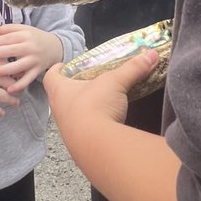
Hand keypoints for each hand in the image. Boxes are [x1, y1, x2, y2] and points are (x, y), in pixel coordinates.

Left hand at [0, 24, 64, 93]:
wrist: (55, 47)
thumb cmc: (35, 37)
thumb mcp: (24, 29)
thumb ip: (8, 29)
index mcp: (25, 35)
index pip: (8, 38)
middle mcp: (30, 47)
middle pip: (11, 50)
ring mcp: (34, 60)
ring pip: (19, 66)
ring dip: (6, 70)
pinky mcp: (38, 70)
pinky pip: (28, 79)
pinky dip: (20, 85)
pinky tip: (9, 90)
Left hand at [44, 49, 160, 145]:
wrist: (96, 145)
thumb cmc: (95, 106)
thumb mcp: (115, 82)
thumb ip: (132, 68)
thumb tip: (150, 55)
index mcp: (60, 91)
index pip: (50, 76)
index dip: (56, 69)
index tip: (64, 65)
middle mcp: (59, 110)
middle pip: (61, 96)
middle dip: (73, 88)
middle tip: (87, 81)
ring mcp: (68, 129)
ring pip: (72, 114)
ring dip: (83, 108)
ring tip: (99, 101)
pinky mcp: (79, 144)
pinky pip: (84, 131)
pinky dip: (93, 125)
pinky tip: (106, 121)